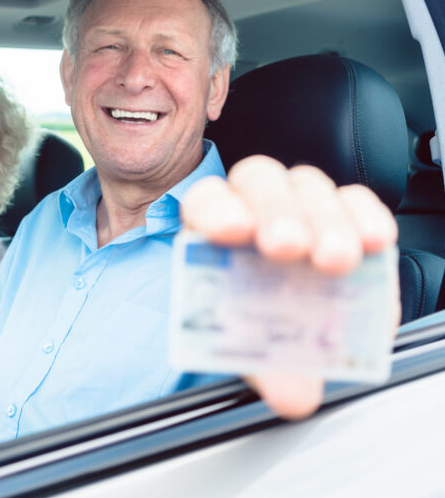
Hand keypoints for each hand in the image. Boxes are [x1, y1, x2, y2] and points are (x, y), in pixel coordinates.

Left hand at [181, 155, 399, 418]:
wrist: (290, 326)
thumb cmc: (258, 325)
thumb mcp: (254, 348)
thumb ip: (267, 366)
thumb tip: (294, 396)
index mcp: (211, 228)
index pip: (205, 202)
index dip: (216, 211)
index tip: (232, 231)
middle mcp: (252, 204)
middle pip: (258, 182)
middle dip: (275, 211)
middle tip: (289, 246)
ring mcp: (298, 201)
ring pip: (307, 186)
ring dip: (324, 220)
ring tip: (336, 259)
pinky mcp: (344, 210)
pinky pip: (355, 199)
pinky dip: (365, 217)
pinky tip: (372, 242)